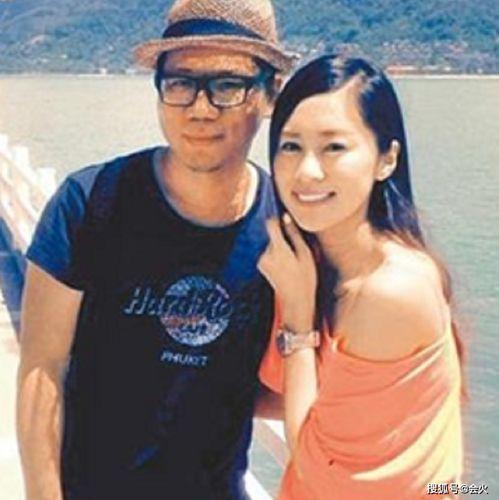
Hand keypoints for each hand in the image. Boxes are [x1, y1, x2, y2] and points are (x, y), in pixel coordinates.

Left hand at [258, 214, 316, 331]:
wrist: (296, 302)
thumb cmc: (306, 279)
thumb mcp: (305, 255)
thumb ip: (294, 235)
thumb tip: (286, 217)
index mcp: (278, 249)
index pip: (270, 223)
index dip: (276, 216)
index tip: (281, 209)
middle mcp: (265, 254)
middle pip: (271, 234)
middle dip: (282, 235)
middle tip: (297, 244)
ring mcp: (261, 261)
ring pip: (271, 243)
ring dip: (281, 245)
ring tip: (294, 257)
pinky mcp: (261, 266)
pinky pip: (269, 252)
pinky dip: (278, 253)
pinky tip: (288, 264)